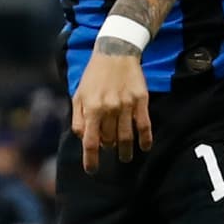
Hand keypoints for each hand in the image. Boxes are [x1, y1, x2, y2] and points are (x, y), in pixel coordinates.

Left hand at [73, 45, 152, 171]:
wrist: (116, 51)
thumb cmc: (94, 75)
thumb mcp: (78, 94)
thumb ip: (78, 118)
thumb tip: (84, 138)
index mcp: (91, 107)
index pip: (90, 141)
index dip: (91, 159)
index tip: (92, 171)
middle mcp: (109, 108)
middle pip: (109, 140)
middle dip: (108, 148)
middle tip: (109, 148)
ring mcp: (126, 105)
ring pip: (126, 136)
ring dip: (126, 151)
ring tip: (125, 157)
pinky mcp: (141, 100)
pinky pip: (144, 125)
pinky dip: (145, 139)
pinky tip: (145, 147)